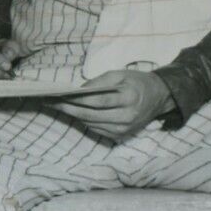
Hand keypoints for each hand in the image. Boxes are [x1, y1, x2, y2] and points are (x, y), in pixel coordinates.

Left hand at [48, 70, 174, 142]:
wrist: (158, 98)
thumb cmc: (137, 82)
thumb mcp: (121, 74)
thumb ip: (100, 81)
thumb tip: (78, 90)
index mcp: (130, 98)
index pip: (99, 101)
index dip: (78, 100)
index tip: (60, 96)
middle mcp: (127, 116)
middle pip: (92, 115)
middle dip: (70, 109)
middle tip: (52, 103)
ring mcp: (124, 129)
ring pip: (92, 124)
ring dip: (74, 116)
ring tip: (58, 107)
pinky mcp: (120, 136)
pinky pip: (96, 129)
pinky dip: (84, 121)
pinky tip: (74, 113)